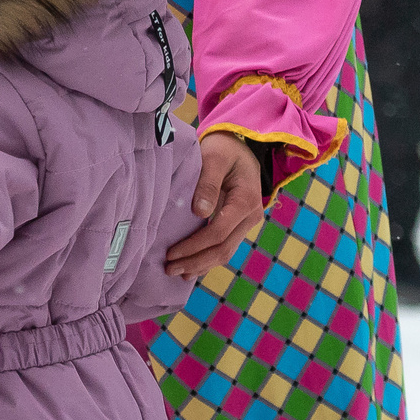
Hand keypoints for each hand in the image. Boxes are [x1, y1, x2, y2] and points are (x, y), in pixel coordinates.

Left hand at [165, 132, 266, 280]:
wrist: (241, 147)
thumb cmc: (224, 149)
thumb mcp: (215, 157)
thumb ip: (208, 183)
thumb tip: (200, 212)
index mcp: (246, 200)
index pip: (218, 232)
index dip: (194, 245)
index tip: (171, 252)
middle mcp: (250, 216)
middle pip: (223, 249)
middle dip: (195, 261)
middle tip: (169, 269)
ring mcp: (246, 223)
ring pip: (225, 252)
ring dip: (200, 265)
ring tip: (176, 273)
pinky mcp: (238, 225)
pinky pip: (224, 247)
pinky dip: (207, 259)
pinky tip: (191, 269)